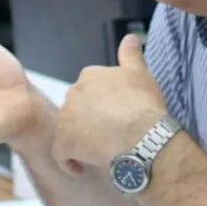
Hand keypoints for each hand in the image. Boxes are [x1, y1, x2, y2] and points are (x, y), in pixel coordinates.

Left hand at [52, 33, 169, 175]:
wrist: (140, 135)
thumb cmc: (145, 105)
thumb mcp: (141, 74)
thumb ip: (132, 55)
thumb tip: (131, 37)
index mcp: (90, 76)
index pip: (90, 91)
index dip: (103, 107)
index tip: (117, 117)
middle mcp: (72, 93)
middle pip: (77, 111)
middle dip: (89, 123)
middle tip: (111, 136)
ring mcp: (65, 118)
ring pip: (68, 132)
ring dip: (81, 143)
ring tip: (102, 153)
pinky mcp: (62, 143)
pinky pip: (61, 155)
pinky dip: (69, 163)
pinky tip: (82, 168)